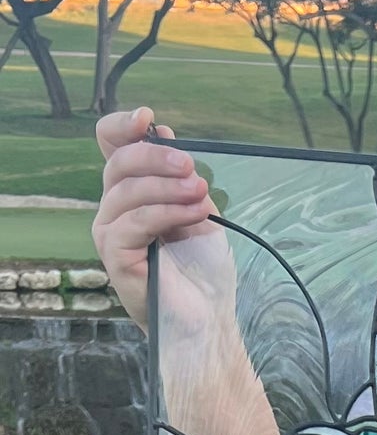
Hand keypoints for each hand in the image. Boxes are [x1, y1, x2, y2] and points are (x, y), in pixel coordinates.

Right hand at [93, 105, 231, 332]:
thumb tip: (165, 132)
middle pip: (119, 163)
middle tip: (191, 168)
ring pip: (128, 191)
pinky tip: (195, 212)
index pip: (110, 147)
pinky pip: (135, 222)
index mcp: (131, 192)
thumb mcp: (197, 209)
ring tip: (200, 195)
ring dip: (168, 187)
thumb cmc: (201, 269)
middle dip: (156, 157)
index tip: (147, 117)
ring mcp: (110, 233)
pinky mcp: (115, 256)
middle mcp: (114, 209)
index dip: (121, 127)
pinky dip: (168, 212)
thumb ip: (180, 175)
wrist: (208, 317)